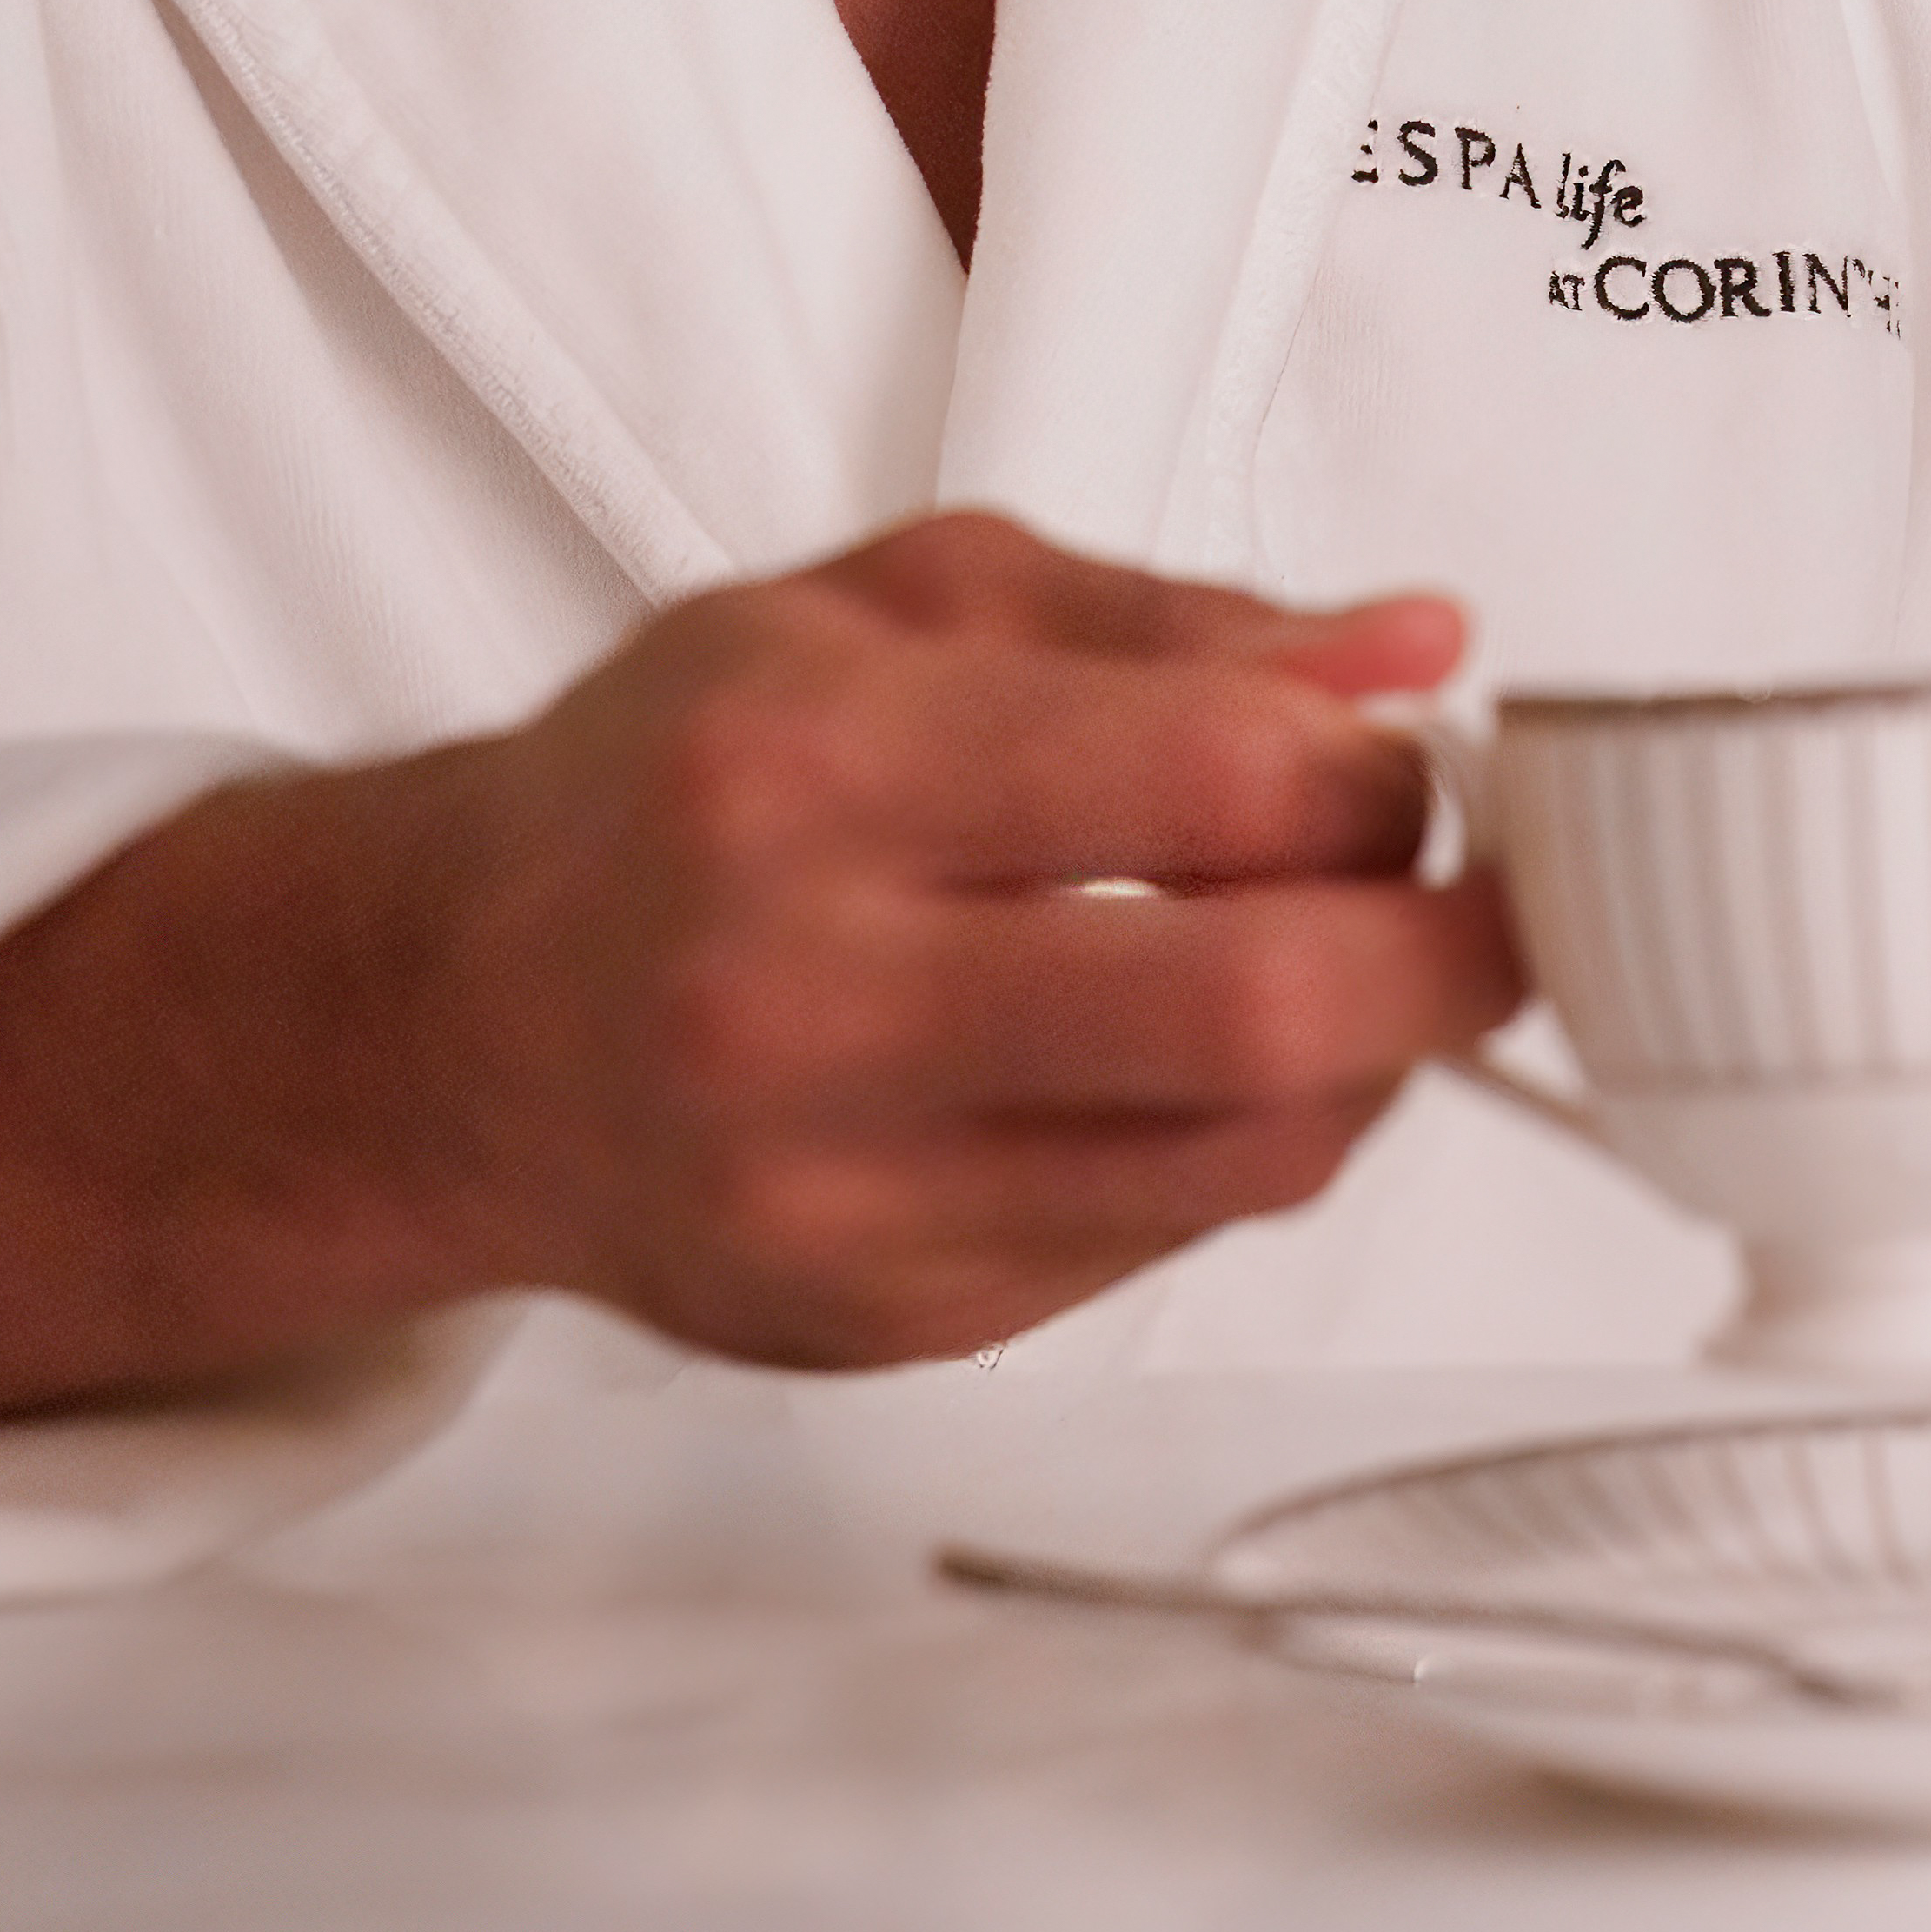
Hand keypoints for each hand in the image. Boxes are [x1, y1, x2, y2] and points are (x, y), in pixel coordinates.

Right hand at [382, 511, 1511, 1365]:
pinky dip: (1243, 1147)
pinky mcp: (884, 1323)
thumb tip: (1417, 646)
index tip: (1405, 765)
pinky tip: (1203, 1067)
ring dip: (1368, 1063)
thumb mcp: (894, 608)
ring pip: (1252, 1163)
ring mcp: (845, 1192)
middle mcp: (812, 994)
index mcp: (815, 768)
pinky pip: (1171, 1245)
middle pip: (1261, 1013)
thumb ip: (1173, 620)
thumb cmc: (675, 787)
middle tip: (1484, 905)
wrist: (447, 1019)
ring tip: (1342, 971)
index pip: (1218, 785)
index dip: (1381, 778)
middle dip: (1448, 955)